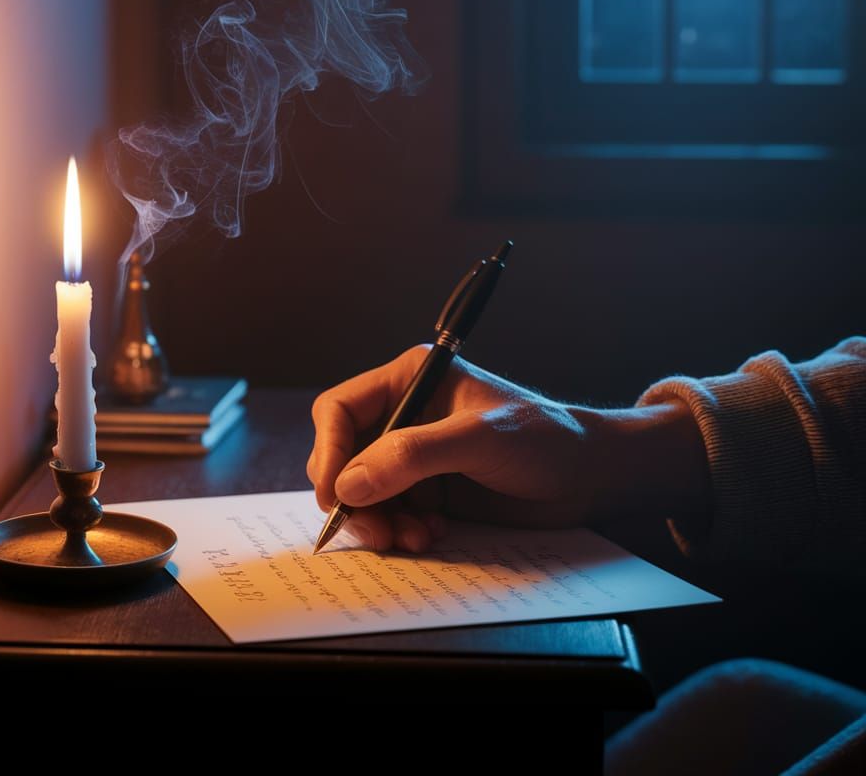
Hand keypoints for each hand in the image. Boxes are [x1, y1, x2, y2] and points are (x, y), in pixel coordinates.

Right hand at [307, 346, 708, 552]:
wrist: (589, 478)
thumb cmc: (545, 439)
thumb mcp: (481, 439)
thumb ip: (414, 455)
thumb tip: (349, 484)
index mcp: (409, 380)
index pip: (339, 410)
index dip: (329, 451)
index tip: (336, 494)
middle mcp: (404, 415)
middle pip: (343, 456)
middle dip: (353, 496)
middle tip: (377, 530)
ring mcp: (414, 455)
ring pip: (362, 491)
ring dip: (378, 520)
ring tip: (412, 538)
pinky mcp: (428, 489)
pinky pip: (389, 513)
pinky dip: (399, 530)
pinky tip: (431, 535)